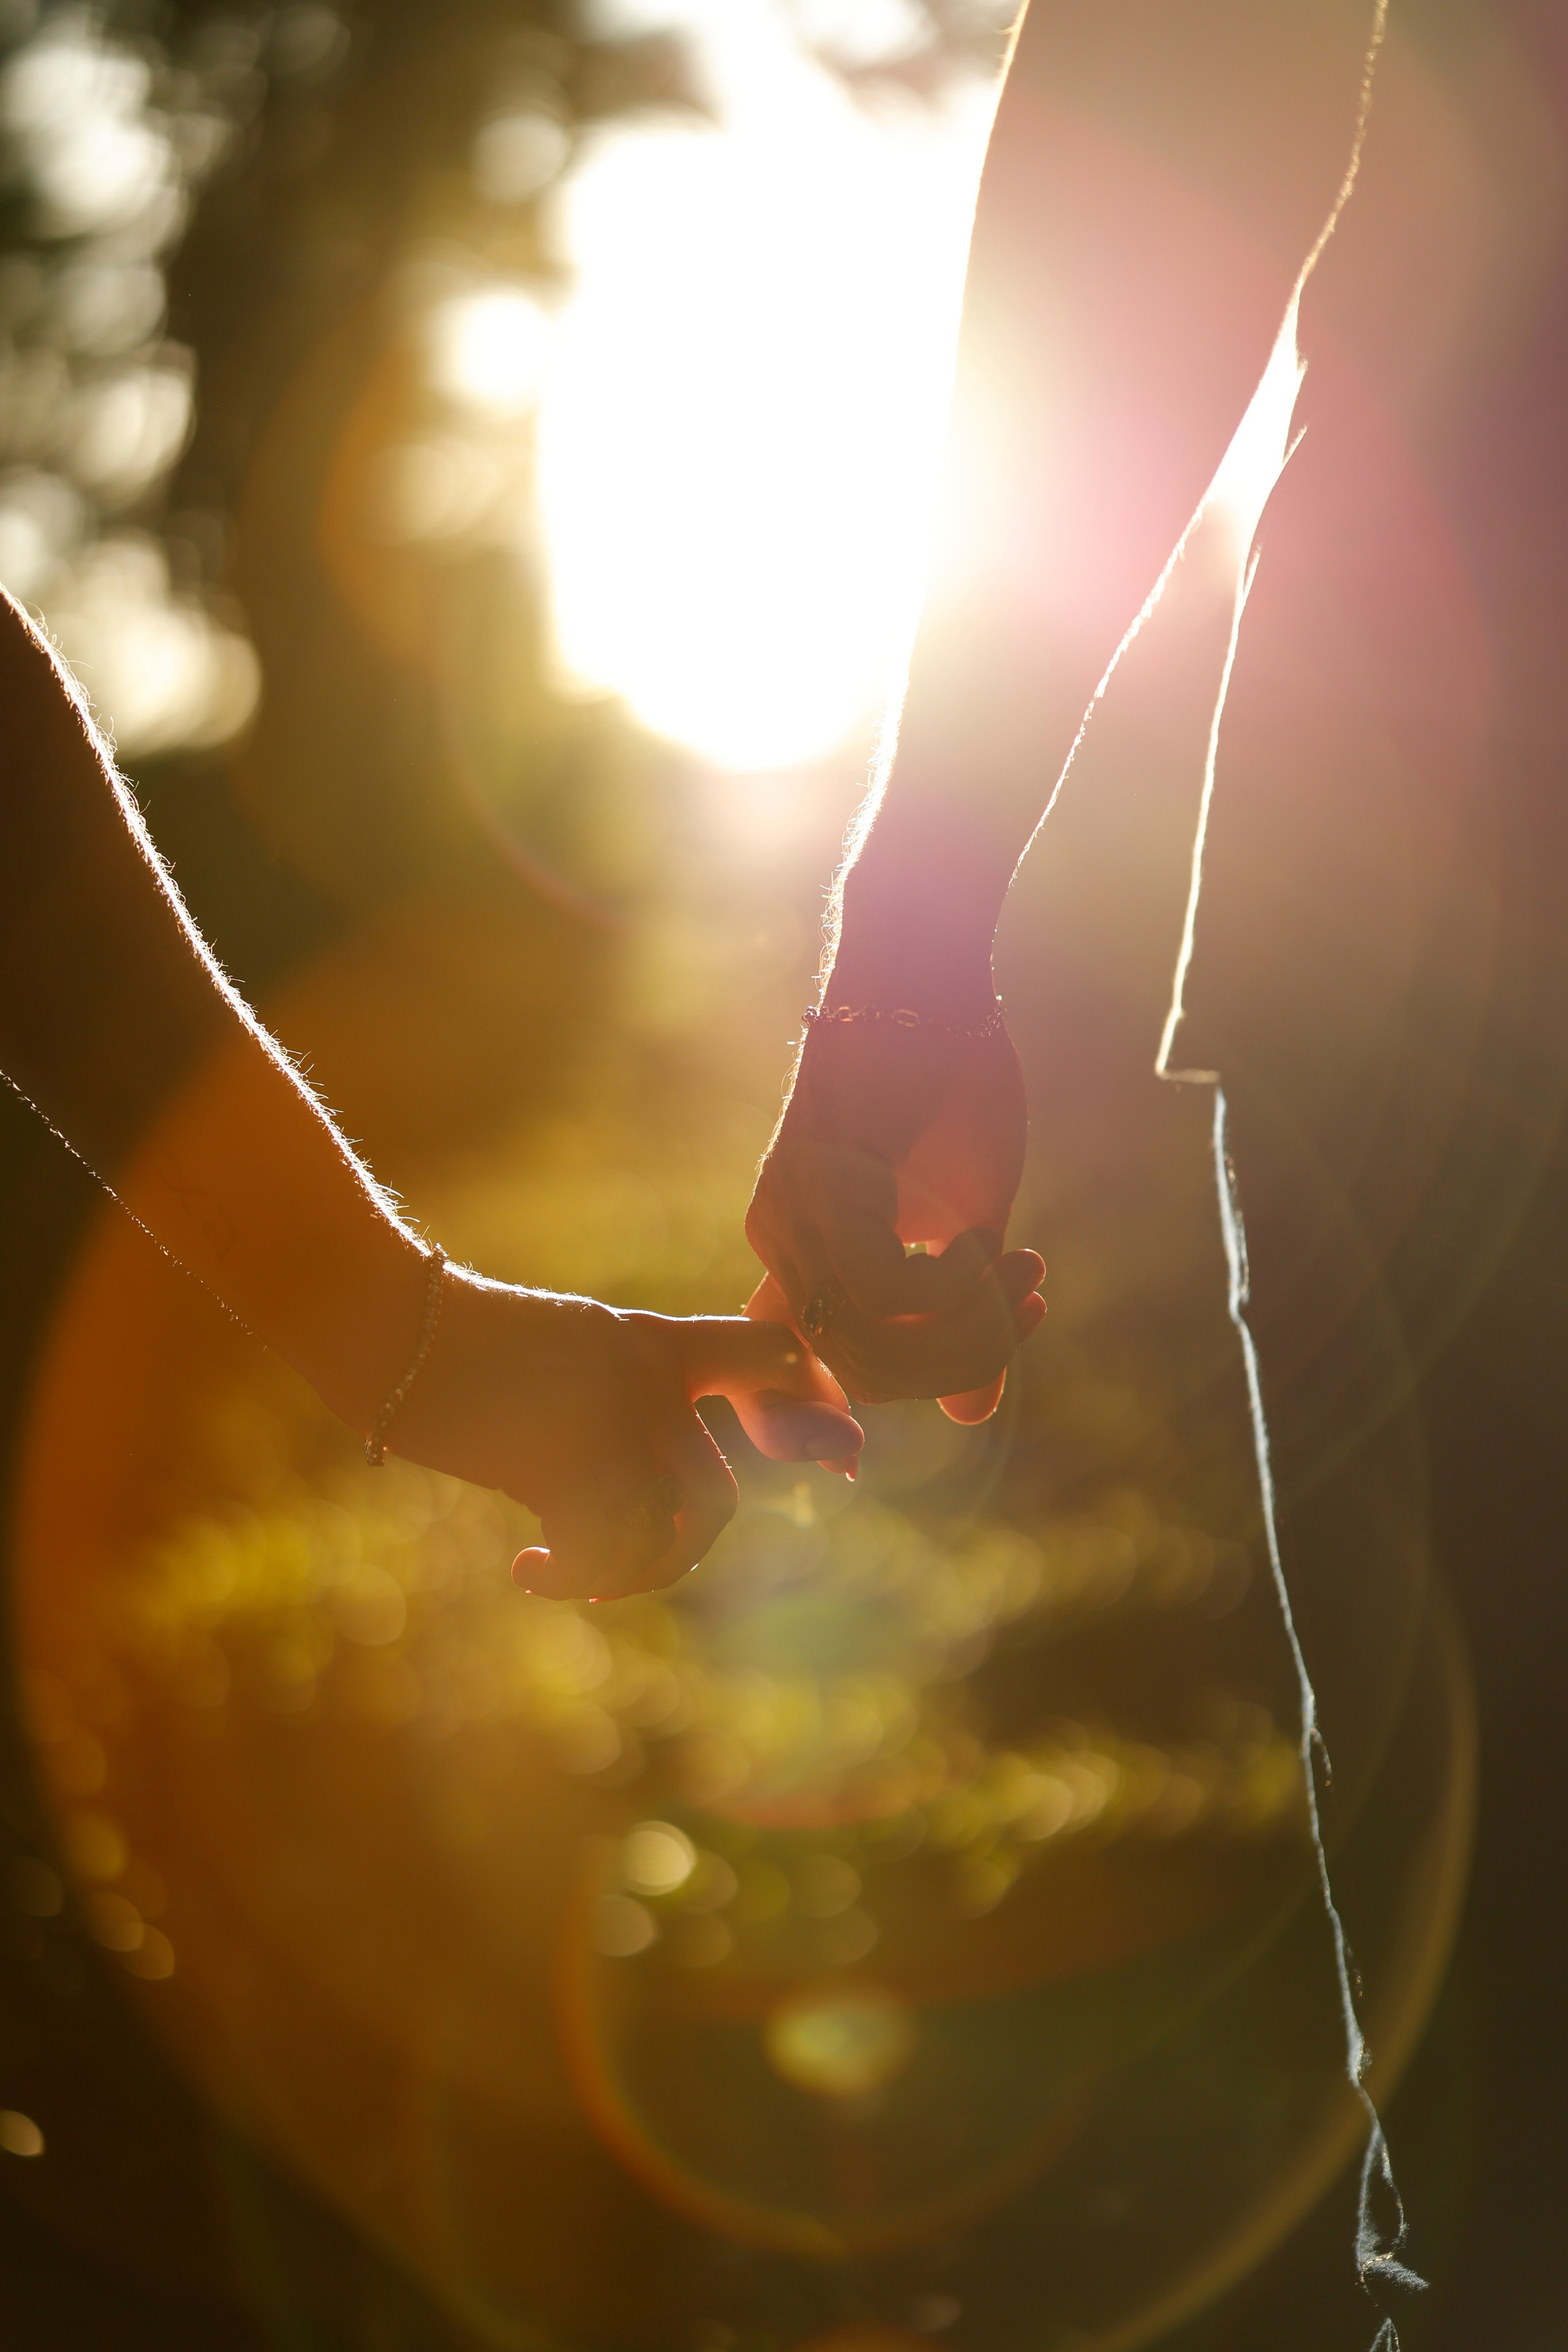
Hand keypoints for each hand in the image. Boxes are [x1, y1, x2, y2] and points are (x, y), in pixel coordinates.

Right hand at [385, 1273, 861, 1599]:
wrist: (395, 1328)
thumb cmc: (460, 1344)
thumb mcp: (561, 1353)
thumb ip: (613, 1400)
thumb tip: (622, 1486)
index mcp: (652, 1343)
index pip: (763, 1353)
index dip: (814, 1397)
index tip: (846, 1448)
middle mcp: (650, 1385)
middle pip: (715, 1500)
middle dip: (679, 1554)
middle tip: (620, 1571)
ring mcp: (613, 1425)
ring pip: (664, 1538)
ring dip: (619, 1578)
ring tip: (563, 1572)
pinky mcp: (565, 1465)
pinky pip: (601, 1553)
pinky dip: (571, 1577)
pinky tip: (530, 1569)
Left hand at [745, 1008, 1044, 1415]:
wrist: (928, 978)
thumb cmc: (949, 1086)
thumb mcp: (970, 1223)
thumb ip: (964, 1319)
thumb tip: (973, 1418)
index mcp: (803, 1256)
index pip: (786, 1367)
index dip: (799, 1425)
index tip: (843, 1464)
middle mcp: (778, 1245)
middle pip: (853, 1374)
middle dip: (955, 1366)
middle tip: (1029, 1307)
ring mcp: (790, 1216)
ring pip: (866, 1343)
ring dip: (965, 1328)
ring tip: (1019, 1269)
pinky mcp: (815, 1185)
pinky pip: (883, 1290)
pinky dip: (950, 1285)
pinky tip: (981, 1236)